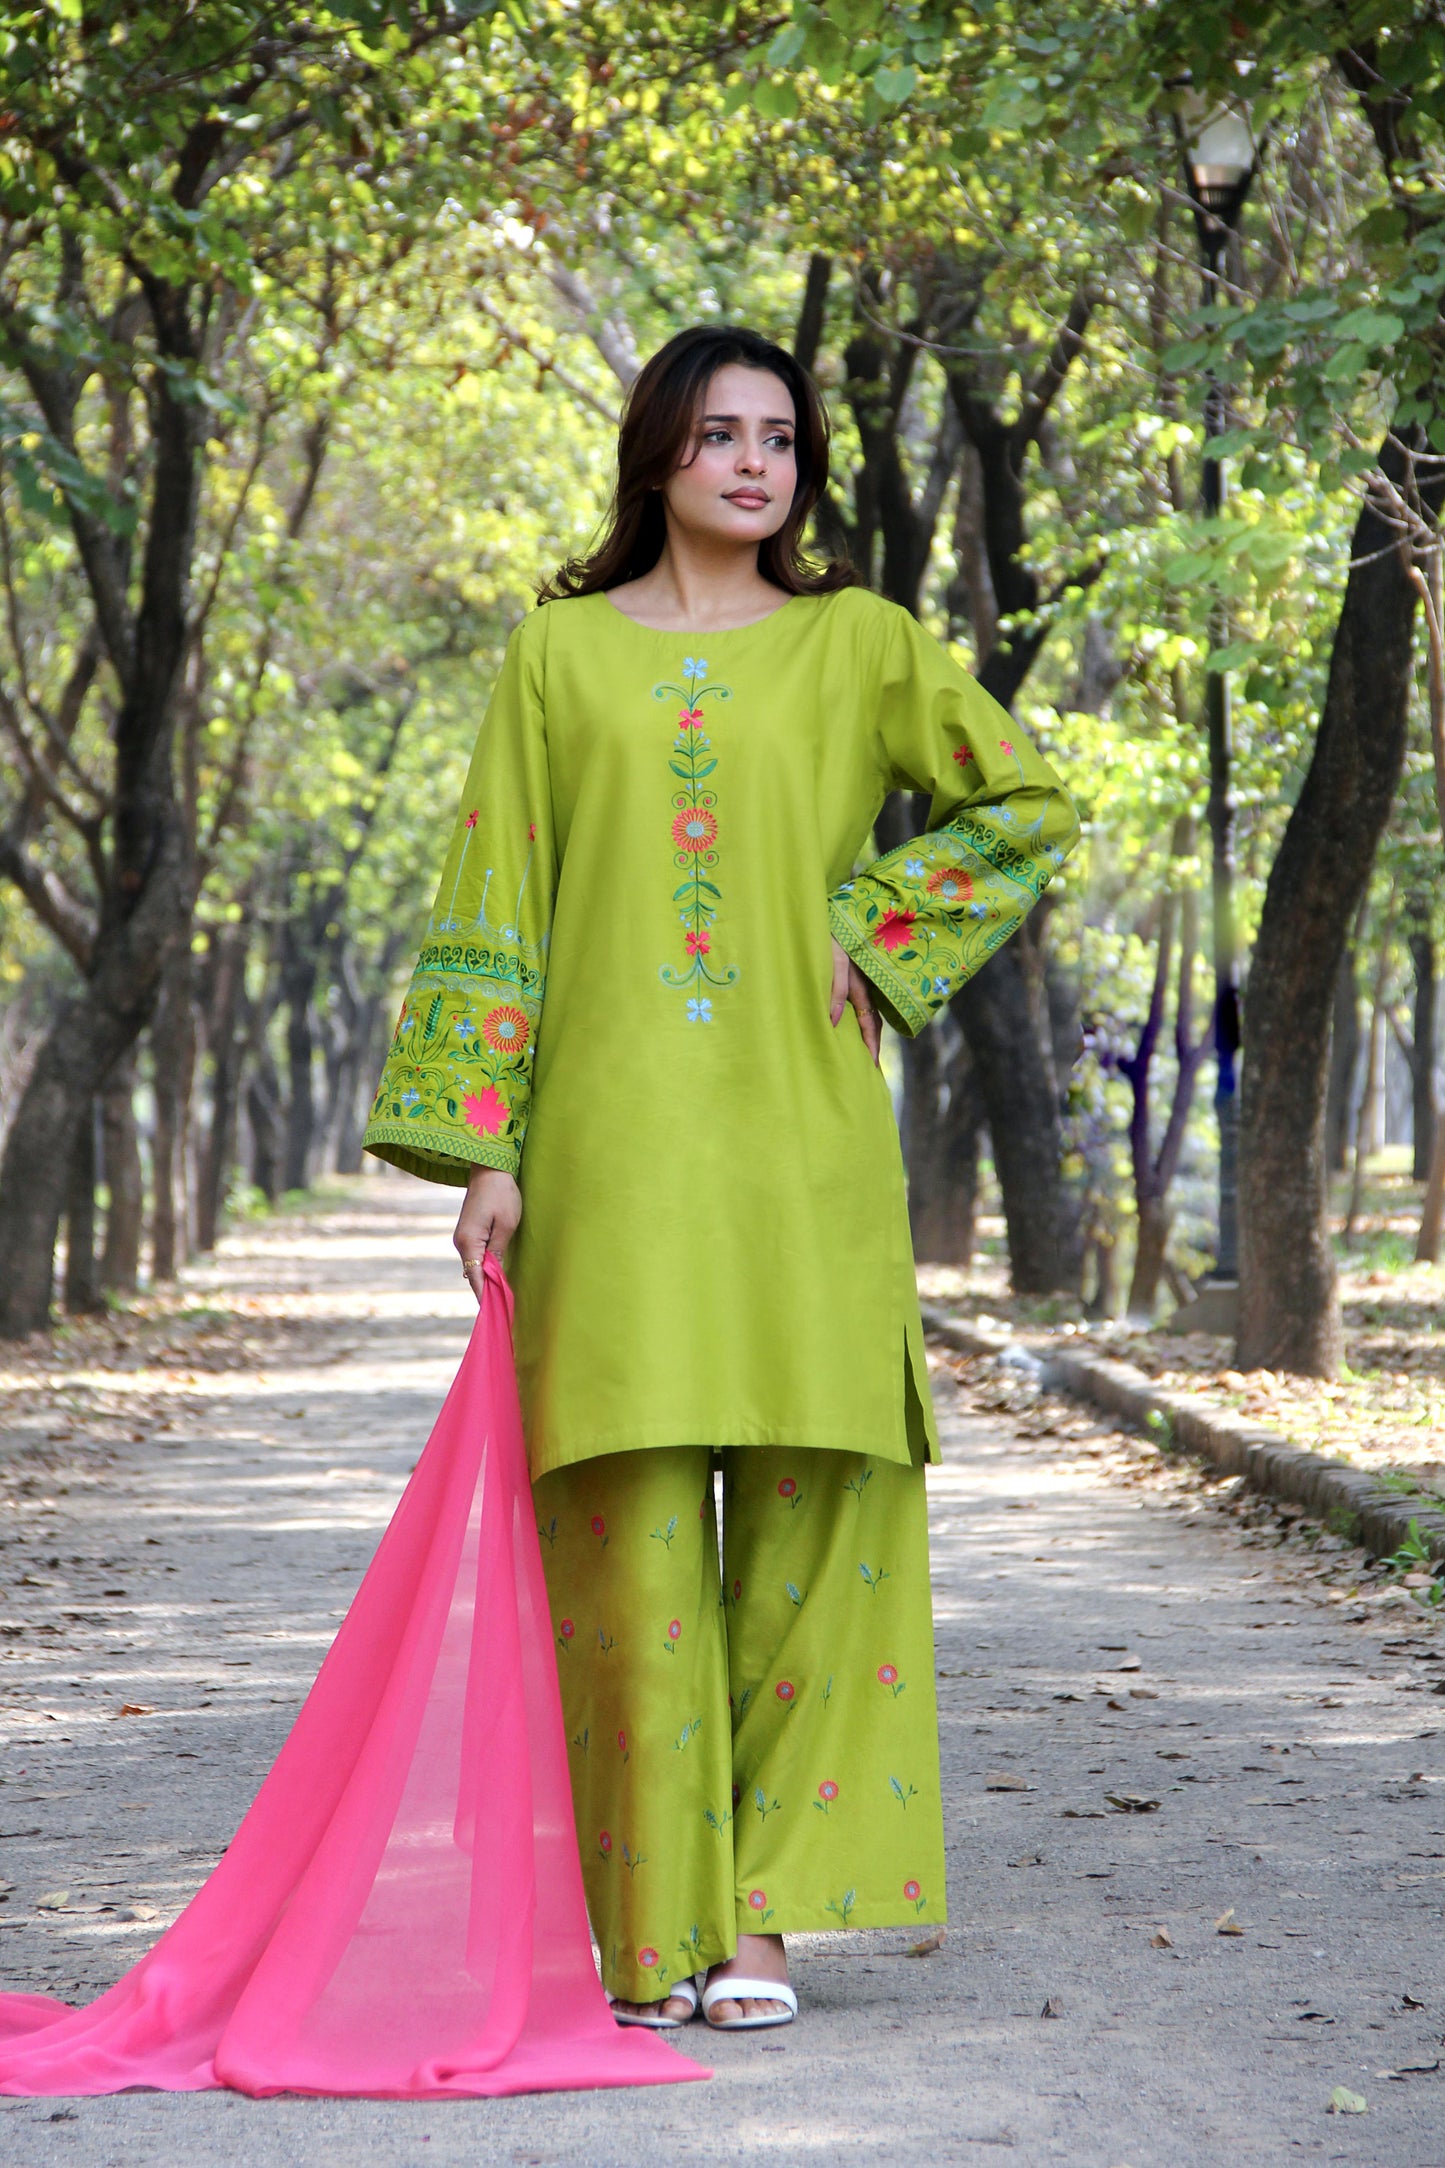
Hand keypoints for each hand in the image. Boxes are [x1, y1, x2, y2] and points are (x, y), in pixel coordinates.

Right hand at [454, 1165, 521, 1303]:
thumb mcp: (506, 1224)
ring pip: (475, 1266)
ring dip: (486, 1280)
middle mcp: (461, 1243)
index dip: (485, 1296)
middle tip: (503, 1310)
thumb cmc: (502, 1194)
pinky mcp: (469, 1233)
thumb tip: (494, 1275)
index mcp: (469, 1242)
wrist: (490, 1169)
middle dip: (486, 1291)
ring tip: (501, 1298)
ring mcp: (463, 1238)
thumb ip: (498, 1252)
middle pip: (474, 1274)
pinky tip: (496, 1277)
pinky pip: (476, 1256)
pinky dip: (485, 1268)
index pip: (476, 1278)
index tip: (494, 1313)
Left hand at [829, 935, 880, 1066]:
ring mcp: (859, 980)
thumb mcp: (832, 959)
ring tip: (862, 1053)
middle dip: (872, 1045)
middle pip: (872, 1021)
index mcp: (861, 985)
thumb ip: (835, 988)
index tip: (872, 1068)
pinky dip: (857, 1018)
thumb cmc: (829, 934)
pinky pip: (858, 1002)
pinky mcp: (850, 974)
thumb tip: (833, 1021)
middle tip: (871, 1069)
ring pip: (867, 1012)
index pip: (870, 1023)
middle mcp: (863, 985)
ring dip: (866, 1033)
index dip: (871, 1046)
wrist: (829, 911)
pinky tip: (848, 1025)